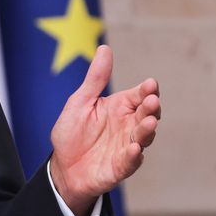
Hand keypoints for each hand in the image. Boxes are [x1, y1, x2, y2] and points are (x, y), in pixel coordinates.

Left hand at [49, 45, 160, 215]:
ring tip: (150, 122)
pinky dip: (133, 156)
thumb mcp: (80, 102)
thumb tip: (105, 48)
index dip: (147, 91)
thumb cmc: (72, 133)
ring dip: (147, 130)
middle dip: (151, 108)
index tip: (151, 84)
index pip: (139, 96)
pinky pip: (130, 162)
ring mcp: (126, 147)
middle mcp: (128, 126)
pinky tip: (134, 149)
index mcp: (120, 108)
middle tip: (152, 101)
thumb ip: (95, 79)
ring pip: (143, 137)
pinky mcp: (120, 167)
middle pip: (146, 115)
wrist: (62, 167)